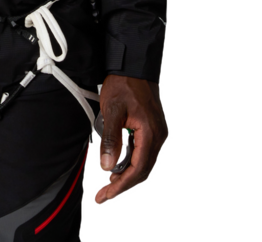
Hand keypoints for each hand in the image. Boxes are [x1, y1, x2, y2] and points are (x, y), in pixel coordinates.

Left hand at [91, 74, 168, 205]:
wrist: (134, 65)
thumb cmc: (123, 84)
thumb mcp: (112, 110)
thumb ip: (111, 139)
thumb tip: (108, 167)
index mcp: (150, 134)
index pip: (138, 170)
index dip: (122, 186)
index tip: (106, 197)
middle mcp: (159, 137)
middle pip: (143, 171)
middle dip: (123, 186)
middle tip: (102, 197)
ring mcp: (158, 134)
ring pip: (144, 164)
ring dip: (126, 177)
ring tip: (107, 187)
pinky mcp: (153, 130)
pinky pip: (143, 154)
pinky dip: (131, 164)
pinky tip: (117, 168)